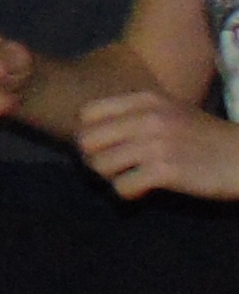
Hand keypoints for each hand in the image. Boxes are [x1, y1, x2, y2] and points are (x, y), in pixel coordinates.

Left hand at [76, 88, 238, 201]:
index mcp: (146, 100)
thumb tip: (91, 132)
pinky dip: (128, 193)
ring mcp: (156, 143)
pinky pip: (122, 186)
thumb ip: (135, 115)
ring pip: (100, 164)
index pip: (87, 113)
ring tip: (132, 178)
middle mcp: (148, 117)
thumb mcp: (171, 112)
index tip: (107, 147)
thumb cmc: (206, 138)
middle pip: (86, 140)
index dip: (90, 134)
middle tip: (116, 168)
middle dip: (95, 158)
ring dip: (111, 177)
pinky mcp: (166, 170)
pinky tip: (144, 190)